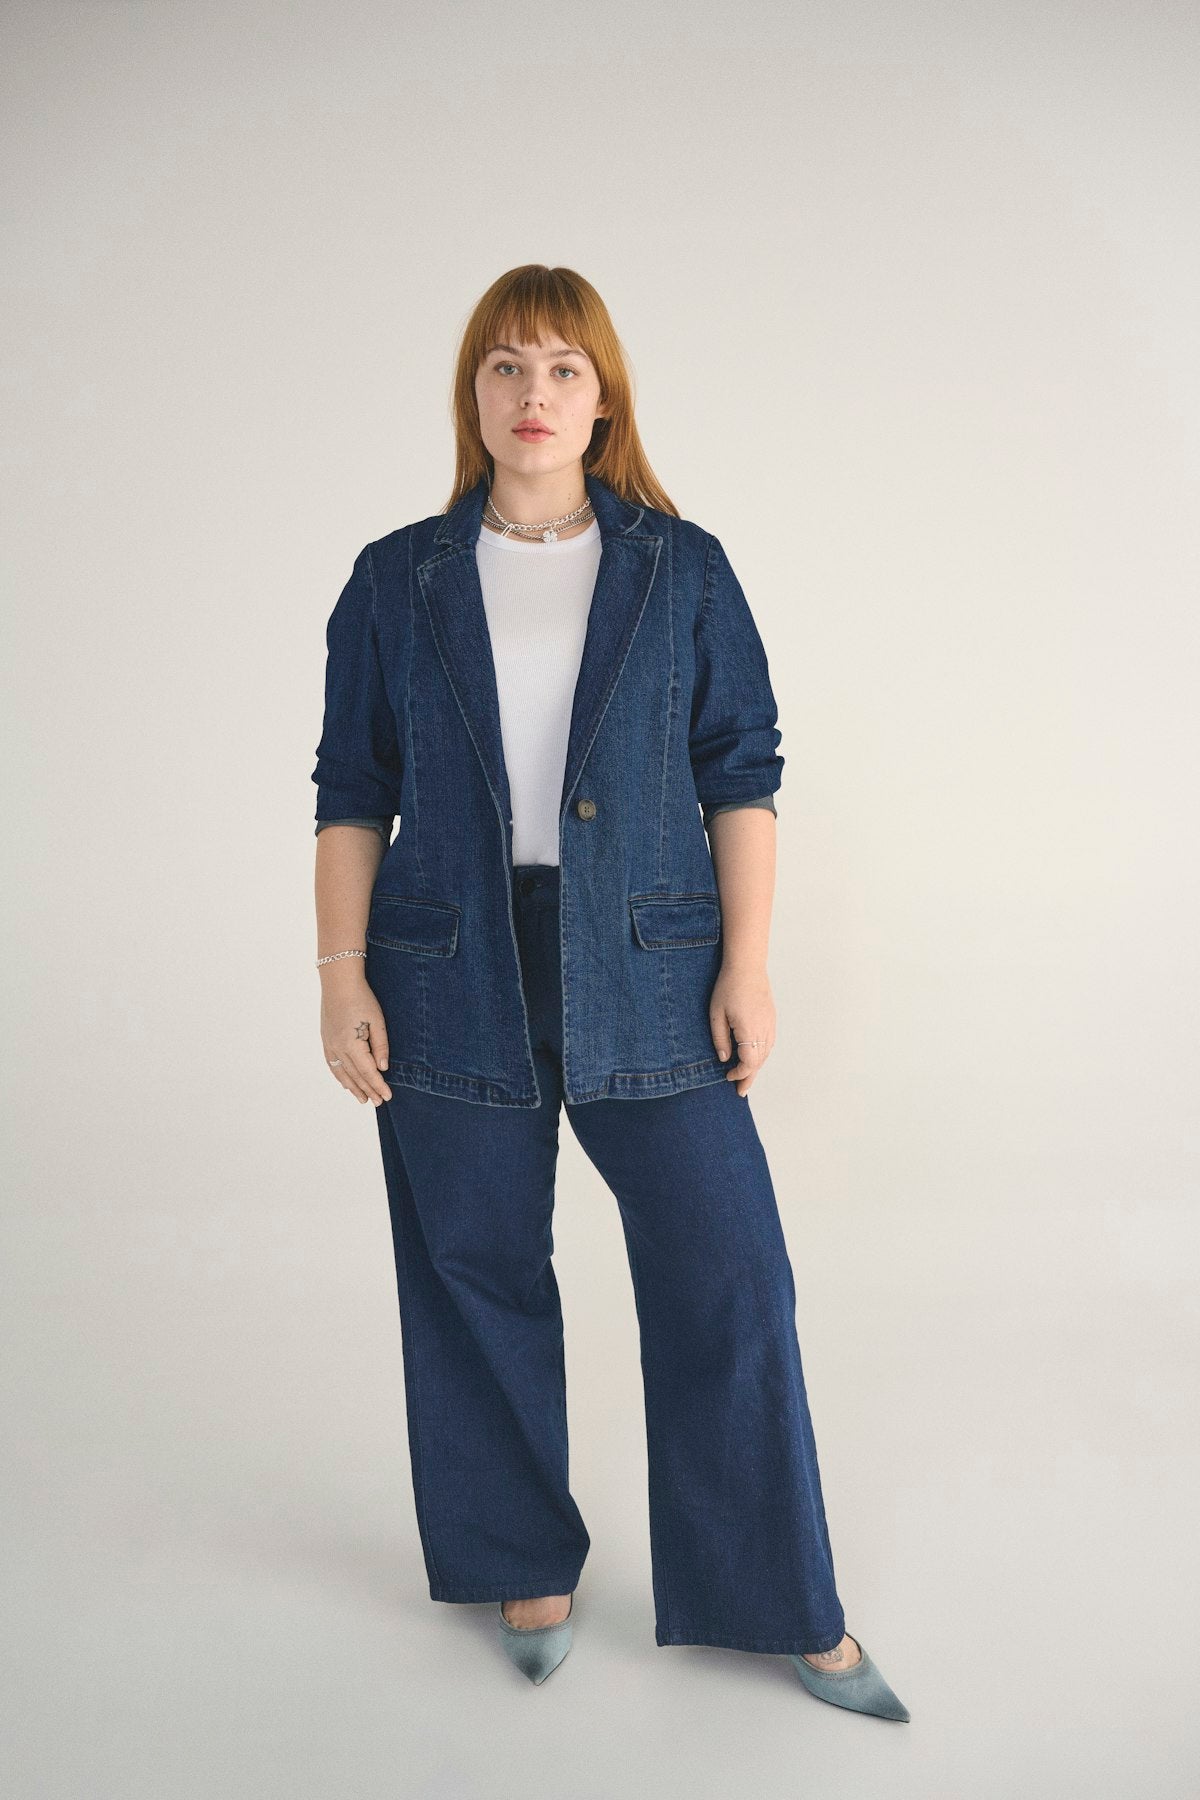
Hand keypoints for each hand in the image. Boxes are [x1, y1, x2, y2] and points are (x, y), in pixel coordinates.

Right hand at [320, 972, 392, 1104]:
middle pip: (355, 1076)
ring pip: (342, 1073)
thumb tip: (383, 1068)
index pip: (368, 1072)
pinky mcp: (326, 1039)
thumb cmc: (362, 999)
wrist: (339, 982)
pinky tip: (345, 1083)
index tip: (387, 1096)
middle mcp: (338, 1048)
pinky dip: (340, 1076)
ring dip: (353, 1088)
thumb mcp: (378, 1021)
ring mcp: (329, 1044)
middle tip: (378, 1103)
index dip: (378, 1085)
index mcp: (352, 1044)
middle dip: (368, 1090)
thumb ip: (381, 1046)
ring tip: (363, 1099)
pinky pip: (332, 1064)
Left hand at [709, 964, 774, 1096]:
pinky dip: (762, 1055)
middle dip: (749, 1077)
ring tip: (746, 1078)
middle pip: (760, 1062)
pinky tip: (754, 1059)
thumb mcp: (716, 1014)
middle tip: (741, 1091)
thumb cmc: (728, 987)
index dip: (740, 1074)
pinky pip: (769, 1044)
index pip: (749, 1062)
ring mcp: (770, 1024)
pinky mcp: (771, 1019)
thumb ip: (720, 1039)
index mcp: (749, 1030)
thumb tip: (725, 1059)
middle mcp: (764, 1029)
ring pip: (766, 1054)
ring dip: (756, 1067)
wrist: (747, 967)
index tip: (728, 1077)